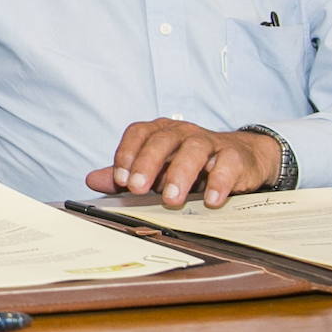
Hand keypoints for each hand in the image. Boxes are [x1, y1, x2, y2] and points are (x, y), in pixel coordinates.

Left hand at [84, 118, 280, 208]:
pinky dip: (219, 182)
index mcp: (160, 132)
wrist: (239, 158)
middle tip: (138, 189)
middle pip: (162, 140)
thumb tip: (91, 180)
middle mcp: (182, 132)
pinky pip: (227, 164)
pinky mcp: (234, 157)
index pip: (138, 133)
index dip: (127, 153)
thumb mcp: (156, 169)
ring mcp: (209, 142)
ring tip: (171, 199)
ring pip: (193, 149)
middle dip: (148, 163)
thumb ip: (126, 175)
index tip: (120, 178)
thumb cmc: (188, 164)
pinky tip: (211, 199)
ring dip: (180, 173)